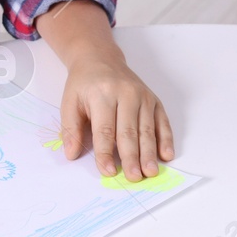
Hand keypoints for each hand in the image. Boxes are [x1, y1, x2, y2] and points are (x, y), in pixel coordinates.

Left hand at [59, 50, 174, 180]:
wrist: (100, 59)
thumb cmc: (84, 84)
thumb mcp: (69, 102)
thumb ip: (70, 129)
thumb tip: (72, 154)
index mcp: (102, 94)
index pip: (104, 129)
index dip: (106, 153)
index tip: (108, 172)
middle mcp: (125, 94)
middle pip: (129, 131)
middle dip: (132, 156)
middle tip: (134, 177)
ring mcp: (143, 96)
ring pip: (147, 129)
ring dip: (149, 153)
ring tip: (150, 172)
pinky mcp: (154, 99)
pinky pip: (162, 121)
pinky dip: (165, 139)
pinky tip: (167, 155)